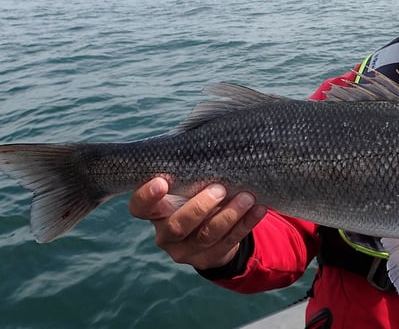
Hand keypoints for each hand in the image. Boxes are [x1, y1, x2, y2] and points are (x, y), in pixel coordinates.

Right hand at [128, 177, 266, 269]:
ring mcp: (186, 250)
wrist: (213, 228)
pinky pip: (229, 242)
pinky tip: (258, 209)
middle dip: (200, 206)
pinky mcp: (209, 259)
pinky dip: (246, 224)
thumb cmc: (197, 193)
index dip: (147, 196)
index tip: (162, 181)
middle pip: (177, 225)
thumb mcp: (188, 183)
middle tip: (219, 188)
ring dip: (230, 214)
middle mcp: (165, 233)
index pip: (140, 207)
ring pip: (207, 235)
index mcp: (154, 211)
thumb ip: (189, 170)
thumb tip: (206, 140)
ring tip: (247, 196)